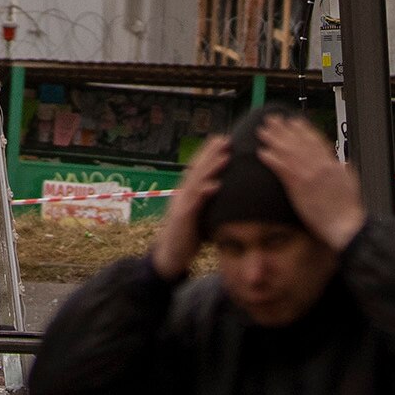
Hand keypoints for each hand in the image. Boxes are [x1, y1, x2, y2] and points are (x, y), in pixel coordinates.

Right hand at [150, 135, 223, 276]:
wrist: (169, 256)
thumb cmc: (187, 236)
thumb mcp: (199, 215)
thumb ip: (206, 202)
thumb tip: (221, 191)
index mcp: (187, 193)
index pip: (198, 169)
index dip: (209, 153)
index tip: (223, 140)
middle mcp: (182, 195)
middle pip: (197, 169)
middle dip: (210, 153)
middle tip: (225, 139)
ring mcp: (181, 205)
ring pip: (196, 182)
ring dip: (210, 168)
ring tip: (225, 155)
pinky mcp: (182, 219)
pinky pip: (194, 203)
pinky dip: (204, 193)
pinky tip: (216, 185)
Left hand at [259, 114, 365, 250]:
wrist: (344, 223)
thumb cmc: (348, 207)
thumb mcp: (350, 181)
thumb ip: (343, 168)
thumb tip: (340, 161)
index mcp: (332, 163)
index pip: (315, 140)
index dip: (303, 129)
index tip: (293, 121)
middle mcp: (319, 164)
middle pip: (298, 141)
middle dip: (284, 129)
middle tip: (272, 120)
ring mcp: (308, 174)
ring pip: (288, 151)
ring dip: (273, 139)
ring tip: (263, 131)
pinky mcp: (298, 186)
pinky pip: (282, 168)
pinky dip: (271, 159)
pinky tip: (262, 153)